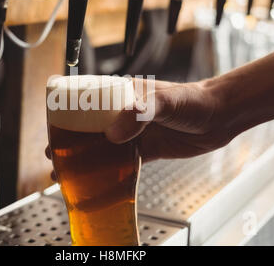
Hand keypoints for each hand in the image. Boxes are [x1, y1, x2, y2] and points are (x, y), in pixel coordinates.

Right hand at [45, 78, 232, 165]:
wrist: (220, 116)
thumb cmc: (195, 99)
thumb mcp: (167, 100)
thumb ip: (142, 111)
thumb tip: (114, 132)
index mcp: (125, 94)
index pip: (88, 101)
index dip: (68, 114)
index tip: (53, 128)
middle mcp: (127, 113)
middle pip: (91, 127)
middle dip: (71, 140)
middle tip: (54, 156)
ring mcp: (136, 132)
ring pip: (104, 146)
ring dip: (87, 157)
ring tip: (69, 171)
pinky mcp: (147, 148)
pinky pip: (124, 161)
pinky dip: (110, 170)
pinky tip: (99, 179)